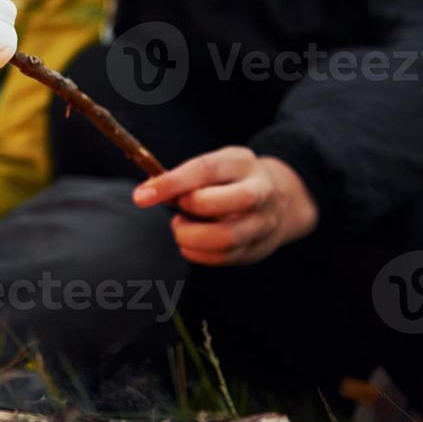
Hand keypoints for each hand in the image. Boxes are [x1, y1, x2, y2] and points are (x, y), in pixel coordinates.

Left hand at [132, 146, 317, 266]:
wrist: (281, 199)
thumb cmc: (232, 180)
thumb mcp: (215, 165)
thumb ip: (186, 177)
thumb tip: (149, 193)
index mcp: (242, 163)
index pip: (205, 170)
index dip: (171, 184)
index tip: (141, 196)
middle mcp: (260, 192)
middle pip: (228, 203)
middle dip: (193, 208)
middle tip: (178, 211)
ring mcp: (264, 223)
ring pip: (227, 238)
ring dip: (192, 237)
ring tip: (182, 229)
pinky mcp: (259, 249)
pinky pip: (225, 258)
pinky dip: (198, 254)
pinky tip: (191, 243)